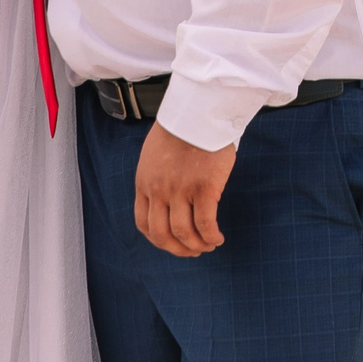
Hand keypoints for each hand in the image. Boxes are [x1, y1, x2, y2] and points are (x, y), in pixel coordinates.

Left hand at [133, 122, 237, 256]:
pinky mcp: (204, 188)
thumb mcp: (155, 154)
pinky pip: (205, 224)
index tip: (173, 243)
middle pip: (162, 235)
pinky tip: (217, 238)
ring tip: (209, 245)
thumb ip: (157, 176)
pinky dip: (211, 236)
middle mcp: (159, 190)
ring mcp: (181, 191)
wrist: (200, 110)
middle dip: (178, 249)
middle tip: (193, 251)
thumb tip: (167, 195)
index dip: (159, 240)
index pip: (144, 224)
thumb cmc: (183, 127)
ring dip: (197, 245)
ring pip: (184, 233)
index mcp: (145, 183)